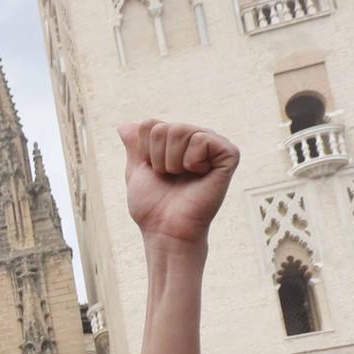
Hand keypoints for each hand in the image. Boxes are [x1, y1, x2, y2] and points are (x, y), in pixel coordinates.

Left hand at [118, 121, 238, 249]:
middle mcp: (197, 139)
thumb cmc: (153, 206)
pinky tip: (200, 175)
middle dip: (158, 157)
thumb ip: (134, 146)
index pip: (150, 125)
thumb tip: (124, 124)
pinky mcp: (229, 154)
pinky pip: (201, 140)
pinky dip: (192, 161)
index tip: (155, 173)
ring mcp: (214, 145)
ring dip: (172, 162)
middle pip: (164, 127)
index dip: (144, 152)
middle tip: (170, 178)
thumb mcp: (137, 171)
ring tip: (183, 177)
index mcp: (178, 141)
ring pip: (180, 130)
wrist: (166, 229)